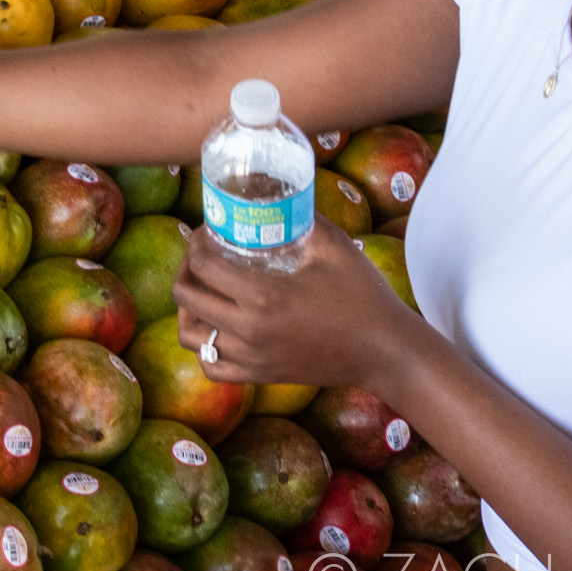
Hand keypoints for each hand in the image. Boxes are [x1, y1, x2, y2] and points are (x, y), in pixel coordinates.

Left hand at [170, 222, 417, 390]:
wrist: (385, 352)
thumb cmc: (363, 296)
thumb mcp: (334, 246)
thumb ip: (302, 218)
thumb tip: (281, 195)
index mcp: (262, 295)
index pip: (202, 265)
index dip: (197, 242)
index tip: (210, 232)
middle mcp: (249, 329)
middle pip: (186, 297)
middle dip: (187, 269)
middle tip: (202, 256)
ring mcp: (252, 357)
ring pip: (191, 335)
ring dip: (189, 310)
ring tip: (205, 292)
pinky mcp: (261, 376)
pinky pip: (212, 366)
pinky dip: (205, 348)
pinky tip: (217, 329)